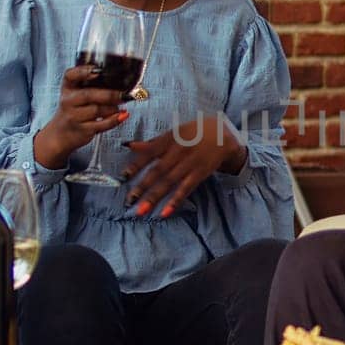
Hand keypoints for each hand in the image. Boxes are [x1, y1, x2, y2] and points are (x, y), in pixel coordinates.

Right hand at [34, 65, 129, 168]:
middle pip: (89, 95)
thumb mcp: (75, 94)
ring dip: (113, 108)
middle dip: (109, 94)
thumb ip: (90, 85)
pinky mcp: (82, 130)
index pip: (70, 75)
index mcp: (68, 88)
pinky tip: (122, 115)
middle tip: (124, 94)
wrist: (60, 134)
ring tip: (121, 105)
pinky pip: (101, 124)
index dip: (83, 72)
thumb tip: (120, 81)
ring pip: (97, 110)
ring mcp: (74, 116)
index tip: (97, 71)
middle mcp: (68, 101)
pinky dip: (114, 119)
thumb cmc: (74, 110)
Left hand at [121, 114, 246, 216]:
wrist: (222, 134)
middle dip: (142, 186)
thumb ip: (152, 142)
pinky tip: (164, 213)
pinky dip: (175, 201)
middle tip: (128, 200)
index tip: (123, 177)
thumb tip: (129, 145)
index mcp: (170, 139)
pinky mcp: (200, 174)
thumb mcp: (174, 132)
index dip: (136, 165)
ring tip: (141, 211)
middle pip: (158, 170)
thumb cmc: (193, 133)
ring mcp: (190, 164)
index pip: (149, 153)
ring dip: (154, 197)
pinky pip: (185, 189)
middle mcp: (179, 151)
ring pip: (169, 182)